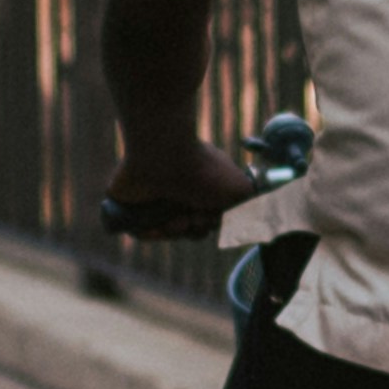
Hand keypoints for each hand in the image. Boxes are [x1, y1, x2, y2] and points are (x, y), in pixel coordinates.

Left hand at [101, 131, 261, 235]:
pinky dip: (150, 232)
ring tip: (174, 215)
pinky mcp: (129, 206)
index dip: (210, 223)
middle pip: (188, 229)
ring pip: (166, 233)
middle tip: (192, 212)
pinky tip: (157, 222)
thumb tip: (258, 226)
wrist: (165, 156)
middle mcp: (178, 193)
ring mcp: (153, 200)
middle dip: (194, 227)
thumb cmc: (204, 171)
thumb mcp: (241, 190)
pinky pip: (140, 231)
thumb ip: (253, 209)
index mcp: (200, 188)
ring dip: (174, 230)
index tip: (212, 215)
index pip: (206, 220)